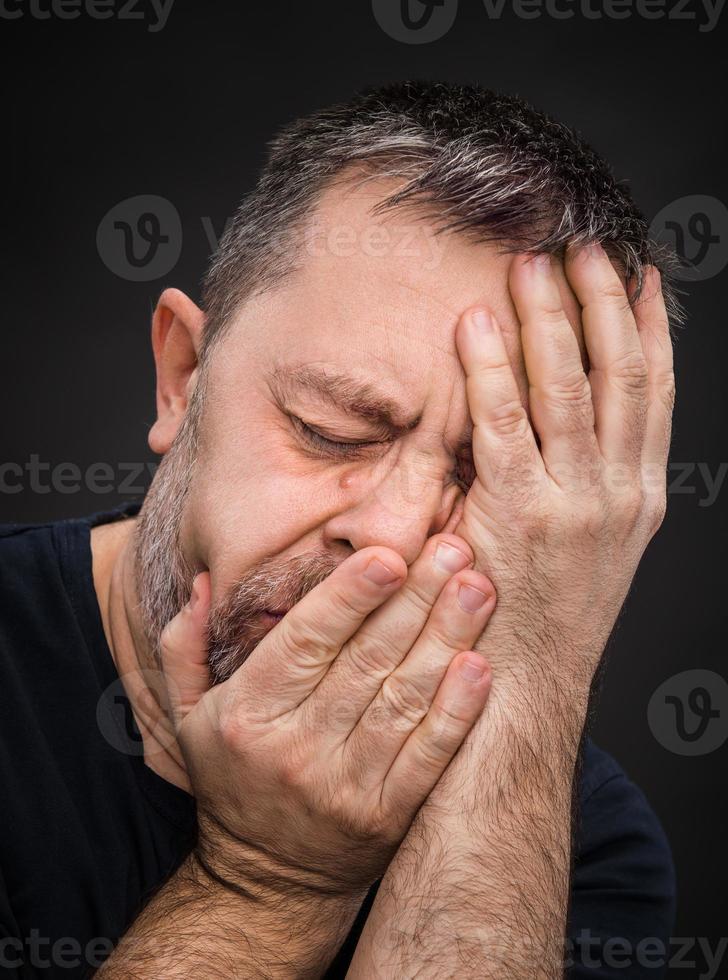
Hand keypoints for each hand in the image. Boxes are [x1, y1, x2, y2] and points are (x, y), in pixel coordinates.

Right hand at [159, 534, 495, 900]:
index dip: (349, 596)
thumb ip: (184, 646)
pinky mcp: (387, 814)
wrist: (267, 881)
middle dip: (414, 599)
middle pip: (366, 660)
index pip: (304, 641)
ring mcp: (346, 784)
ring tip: (477, 589)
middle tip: (454, 549)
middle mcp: (297, 747)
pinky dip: (457, 711)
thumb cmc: (232, 779)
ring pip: (403, 699)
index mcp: (249, 712)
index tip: (389, 555)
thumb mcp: (185, 716)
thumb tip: (204, 583)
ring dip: (446, 639)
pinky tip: (480, 667)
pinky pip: (427, 755)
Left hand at [453, 245, 673, 693]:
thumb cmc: (547, 620)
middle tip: (583, 246)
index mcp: (642, 496)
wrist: (529, 693)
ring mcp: (576, 503)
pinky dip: (492, 370)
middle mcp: (621, 493)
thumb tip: (567, 426)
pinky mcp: (522, 516)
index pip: (656, 393)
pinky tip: (477, 326)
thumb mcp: (593, 550)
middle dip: (603, 304)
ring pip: (570, 388)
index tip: (641, 274)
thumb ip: (589, 486)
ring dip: (551, 320)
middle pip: (620, 375)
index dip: (649, 328)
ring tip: (531, 264)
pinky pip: (504, 424)